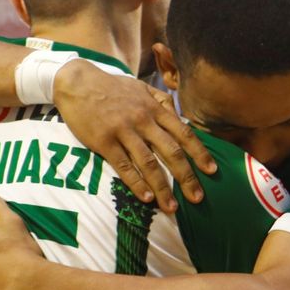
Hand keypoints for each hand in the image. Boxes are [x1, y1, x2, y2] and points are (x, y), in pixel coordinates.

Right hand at [53, 60, 216, 211]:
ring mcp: (124, 131)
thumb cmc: (112, 87)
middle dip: (187, 177)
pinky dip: (136, 183)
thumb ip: (162, 101)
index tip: (212, 171)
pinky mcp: (104, 141)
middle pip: (171, 152)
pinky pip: (123, 166)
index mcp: (155, 109)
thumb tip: (180, 117)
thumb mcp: (141, 87)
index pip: (184, 134)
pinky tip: (146, 198)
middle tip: (198, 198)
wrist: (77, 82)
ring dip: (163, 188)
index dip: (200, 154)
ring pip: (149, 163)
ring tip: (172, 207)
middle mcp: (143, 120)